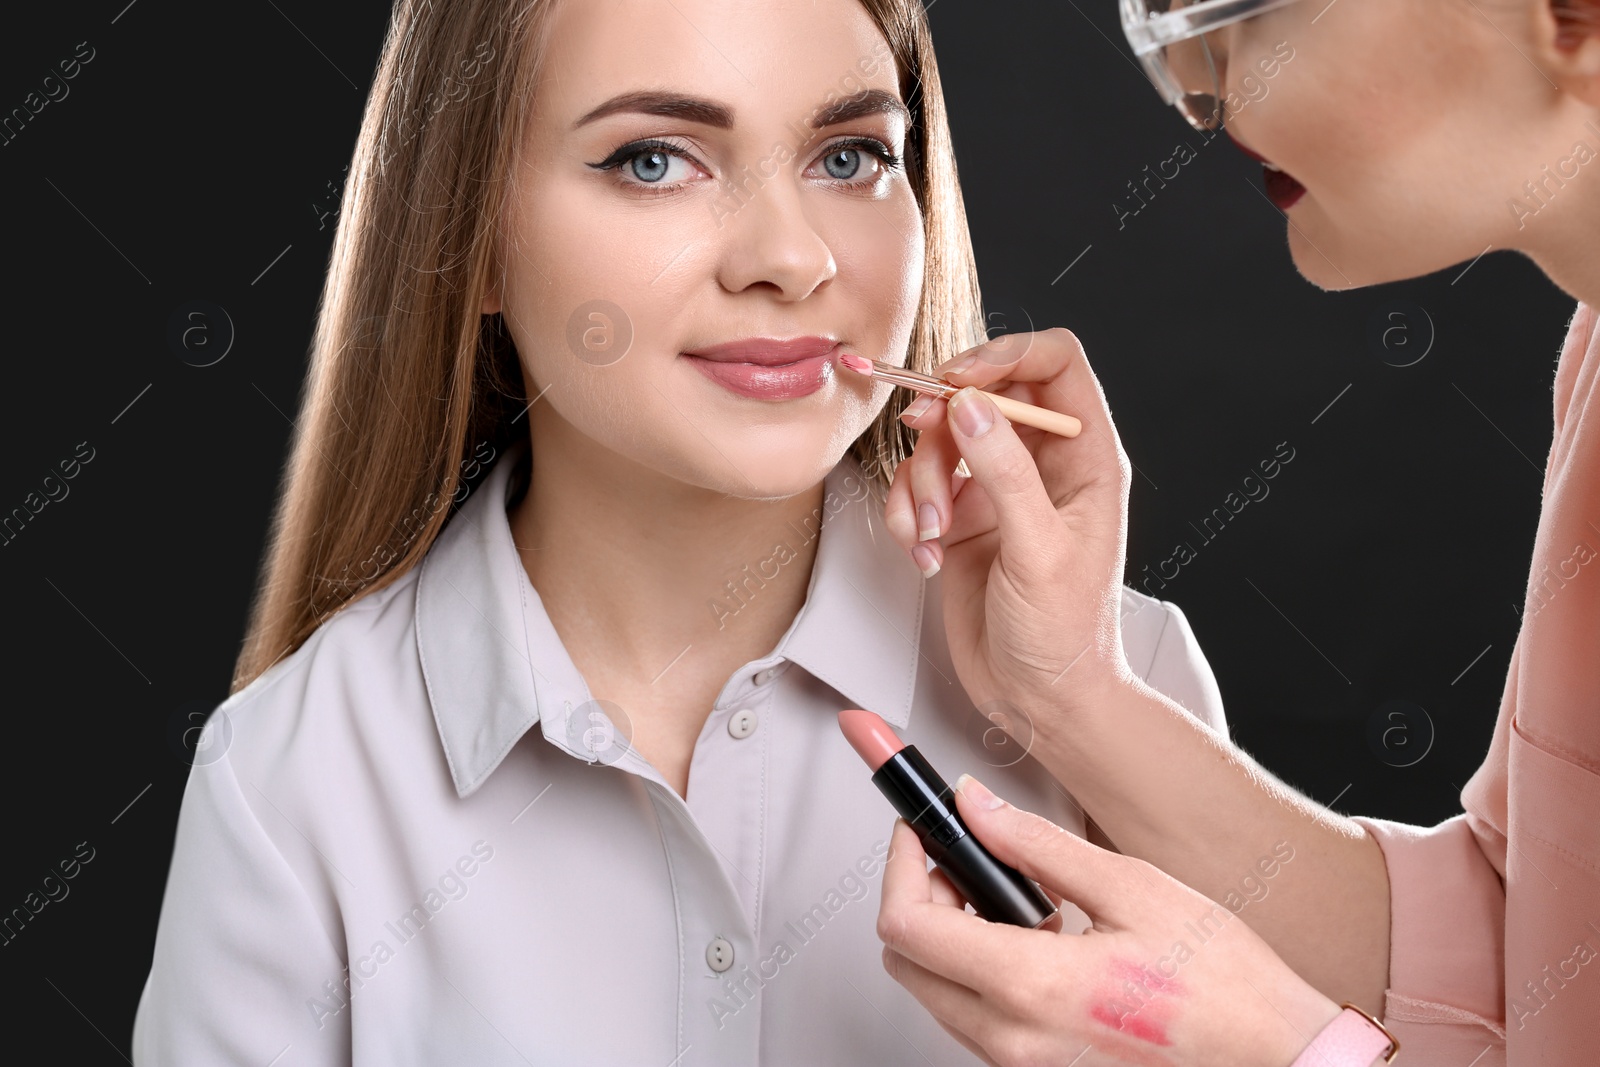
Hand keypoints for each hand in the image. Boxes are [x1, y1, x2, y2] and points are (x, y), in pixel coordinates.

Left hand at [877, 774, 1340, 1066]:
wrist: (1274, 1056)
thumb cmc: (1225, 985)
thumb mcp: (1131, 887)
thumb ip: (1036, 845)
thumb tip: (976, 808)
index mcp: (1032, 986)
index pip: (906, 926)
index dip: (901, 865)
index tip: (920, 832)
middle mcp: (1015, 1040)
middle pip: (906, 963)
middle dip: (919, 898)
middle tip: (959, 858)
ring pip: (936, 994)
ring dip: (949, 938)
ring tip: (1009, 899)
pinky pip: (975, 1022)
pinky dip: (980, 974)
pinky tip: (1033, 943)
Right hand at [884, 330, 1134, 730]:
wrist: (1039, 699)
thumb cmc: (1066, 635)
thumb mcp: (1039, 550)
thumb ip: (1005, 474)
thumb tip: (971, 406)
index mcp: (1086, 459)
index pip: (1054, 364)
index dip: (1006, 356)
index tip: (959, 380)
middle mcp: (1042, 465)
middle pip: (984, 394)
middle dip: (945, 421)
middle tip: (923, 438)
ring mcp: (998, 490)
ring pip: (942, 441)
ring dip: (920, 480)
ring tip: (929, 530)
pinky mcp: (961, 519)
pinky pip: (918, 487)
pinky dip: (907, 513)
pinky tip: (923, 552)